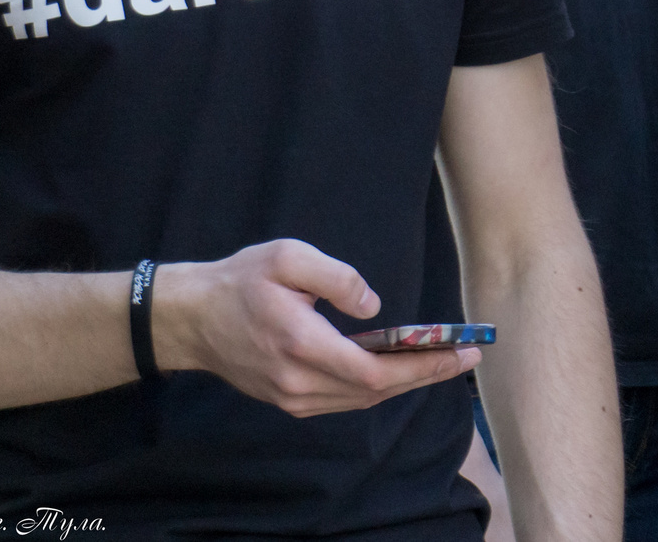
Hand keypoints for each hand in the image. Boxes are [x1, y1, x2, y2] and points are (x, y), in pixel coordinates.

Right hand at [152, 238, 477, 416]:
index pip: (375, 371)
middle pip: (376, 390)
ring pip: (361, 399)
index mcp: (302, 345)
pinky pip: (343, 399)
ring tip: (441, 361)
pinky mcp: (288, 400)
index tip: (460, 353)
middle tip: (466, 357)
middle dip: (426, 375)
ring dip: (404, 382)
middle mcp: (299, 382)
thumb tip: (374, 307)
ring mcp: (292, 397)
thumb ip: (337, 278)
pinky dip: (376, 386)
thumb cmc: (240, 281)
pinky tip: (398, 369)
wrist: (190, 318)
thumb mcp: (288, 257)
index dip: (422, 366)